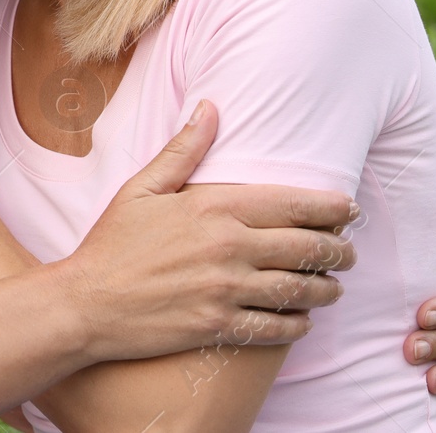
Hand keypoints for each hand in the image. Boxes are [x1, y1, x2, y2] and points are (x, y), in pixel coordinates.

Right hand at [53, 102, 359, 362]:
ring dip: (326, 288)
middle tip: (348, 252)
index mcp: (215, 207)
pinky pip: (277, 328)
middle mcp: (229, 247)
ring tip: (332, 286)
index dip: (332, 208)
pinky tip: (302, 318)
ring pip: (301, 289)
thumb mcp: (142, 188)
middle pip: (310, 247)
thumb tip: (211, 107)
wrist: (86, 303)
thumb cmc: (112, 243)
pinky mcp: (220, 325)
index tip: (349, 210)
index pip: (295, 204)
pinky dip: (298, 324)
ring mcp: (227, 290)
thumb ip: (184, 149)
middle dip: (340, 250)